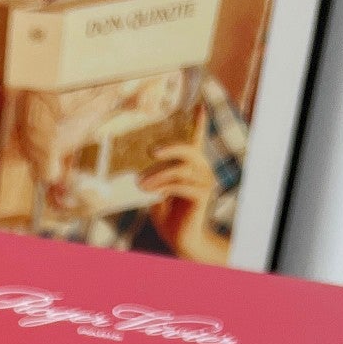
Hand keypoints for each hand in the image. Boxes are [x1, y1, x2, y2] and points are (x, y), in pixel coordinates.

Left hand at [139, 109, 228, 264]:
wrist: (180, 238)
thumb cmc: (168, 215)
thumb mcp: (156, 192)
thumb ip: (153, 178)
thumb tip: (138, 170)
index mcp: (192, 166)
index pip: (197, 140)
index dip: (199, 123)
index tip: (199, 105)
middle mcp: (202, 170)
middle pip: (189, 150)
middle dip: (171, 147)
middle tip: (151, 151)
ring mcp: (204, 182)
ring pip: (181, 169)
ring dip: (158, 176)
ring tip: (140, 184)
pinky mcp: (202, 195)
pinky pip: (181, 185)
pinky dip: (164, 187)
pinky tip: (152, 193)